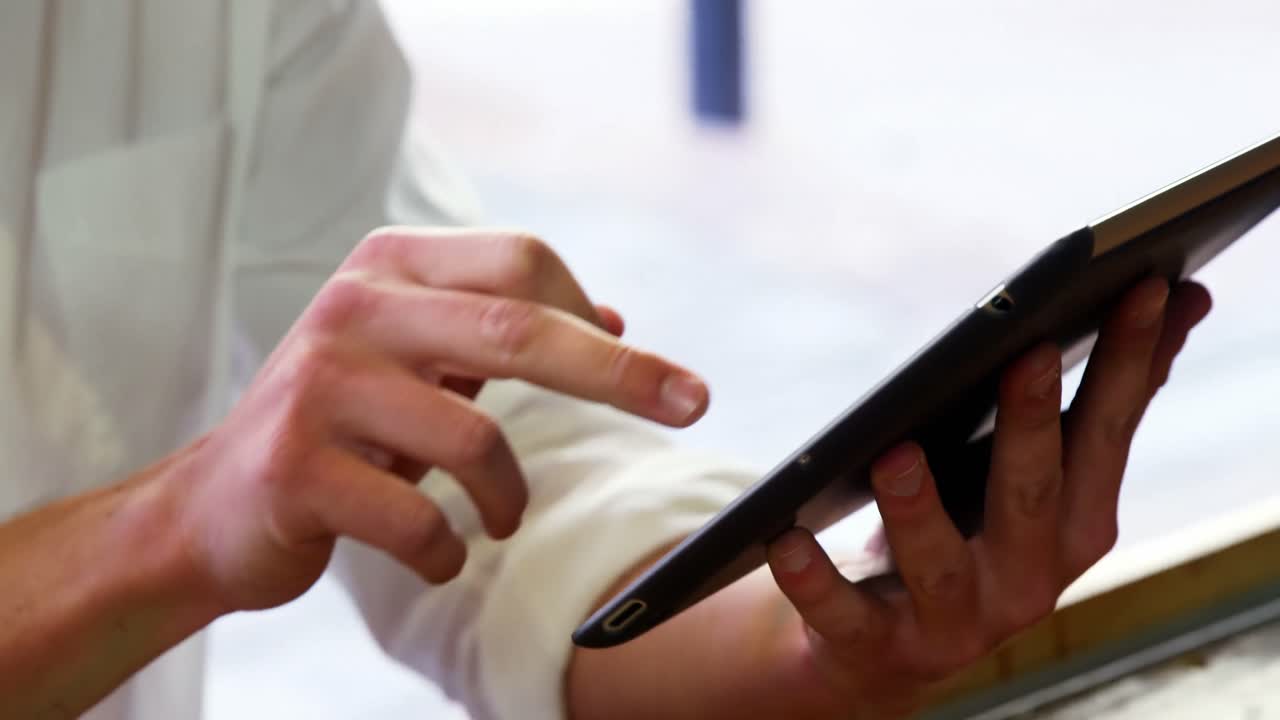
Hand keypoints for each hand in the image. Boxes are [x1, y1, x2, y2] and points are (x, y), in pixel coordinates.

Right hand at [167, 227, 706, 611]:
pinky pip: (417, 519)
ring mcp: (318, 386)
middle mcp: (352, 309)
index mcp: (388, 265)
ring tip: (497, 517)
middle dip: (621, 373)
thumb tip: (614, 317)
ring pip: (476, 436)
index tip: (659, 375)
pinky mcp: (294, 468)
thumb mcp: (416, 357)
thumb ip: (498, 330)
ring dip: (507, 496)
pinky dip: (447, 549)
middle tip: (693, 404)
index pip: (521, 264)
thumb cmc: (340, 427)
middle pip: (518, 328)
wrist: (214, 505)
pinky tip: (437, 554)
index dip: (596, 317)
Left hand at [765, 278, 1211, 716]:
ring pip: (940, 565)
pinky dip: (814, 578)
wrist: (891, 645)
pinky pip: (843, 612)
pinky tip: (785, 537)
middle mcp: (1028, 578)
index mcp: (1075, 524)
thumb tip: (1182, 297)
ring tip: (894, 452)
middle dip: (1035, 426)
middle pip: (1031, 496)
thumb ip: (1101, 397)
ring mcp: (955, 619)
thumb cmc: (973, 527)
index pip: (1108, 434)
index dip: (1129, 364)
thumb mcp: (1038, 471)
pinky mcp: (879, 643)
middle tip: (1030, 354)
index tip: (1143, 290)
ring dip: (918, 509)